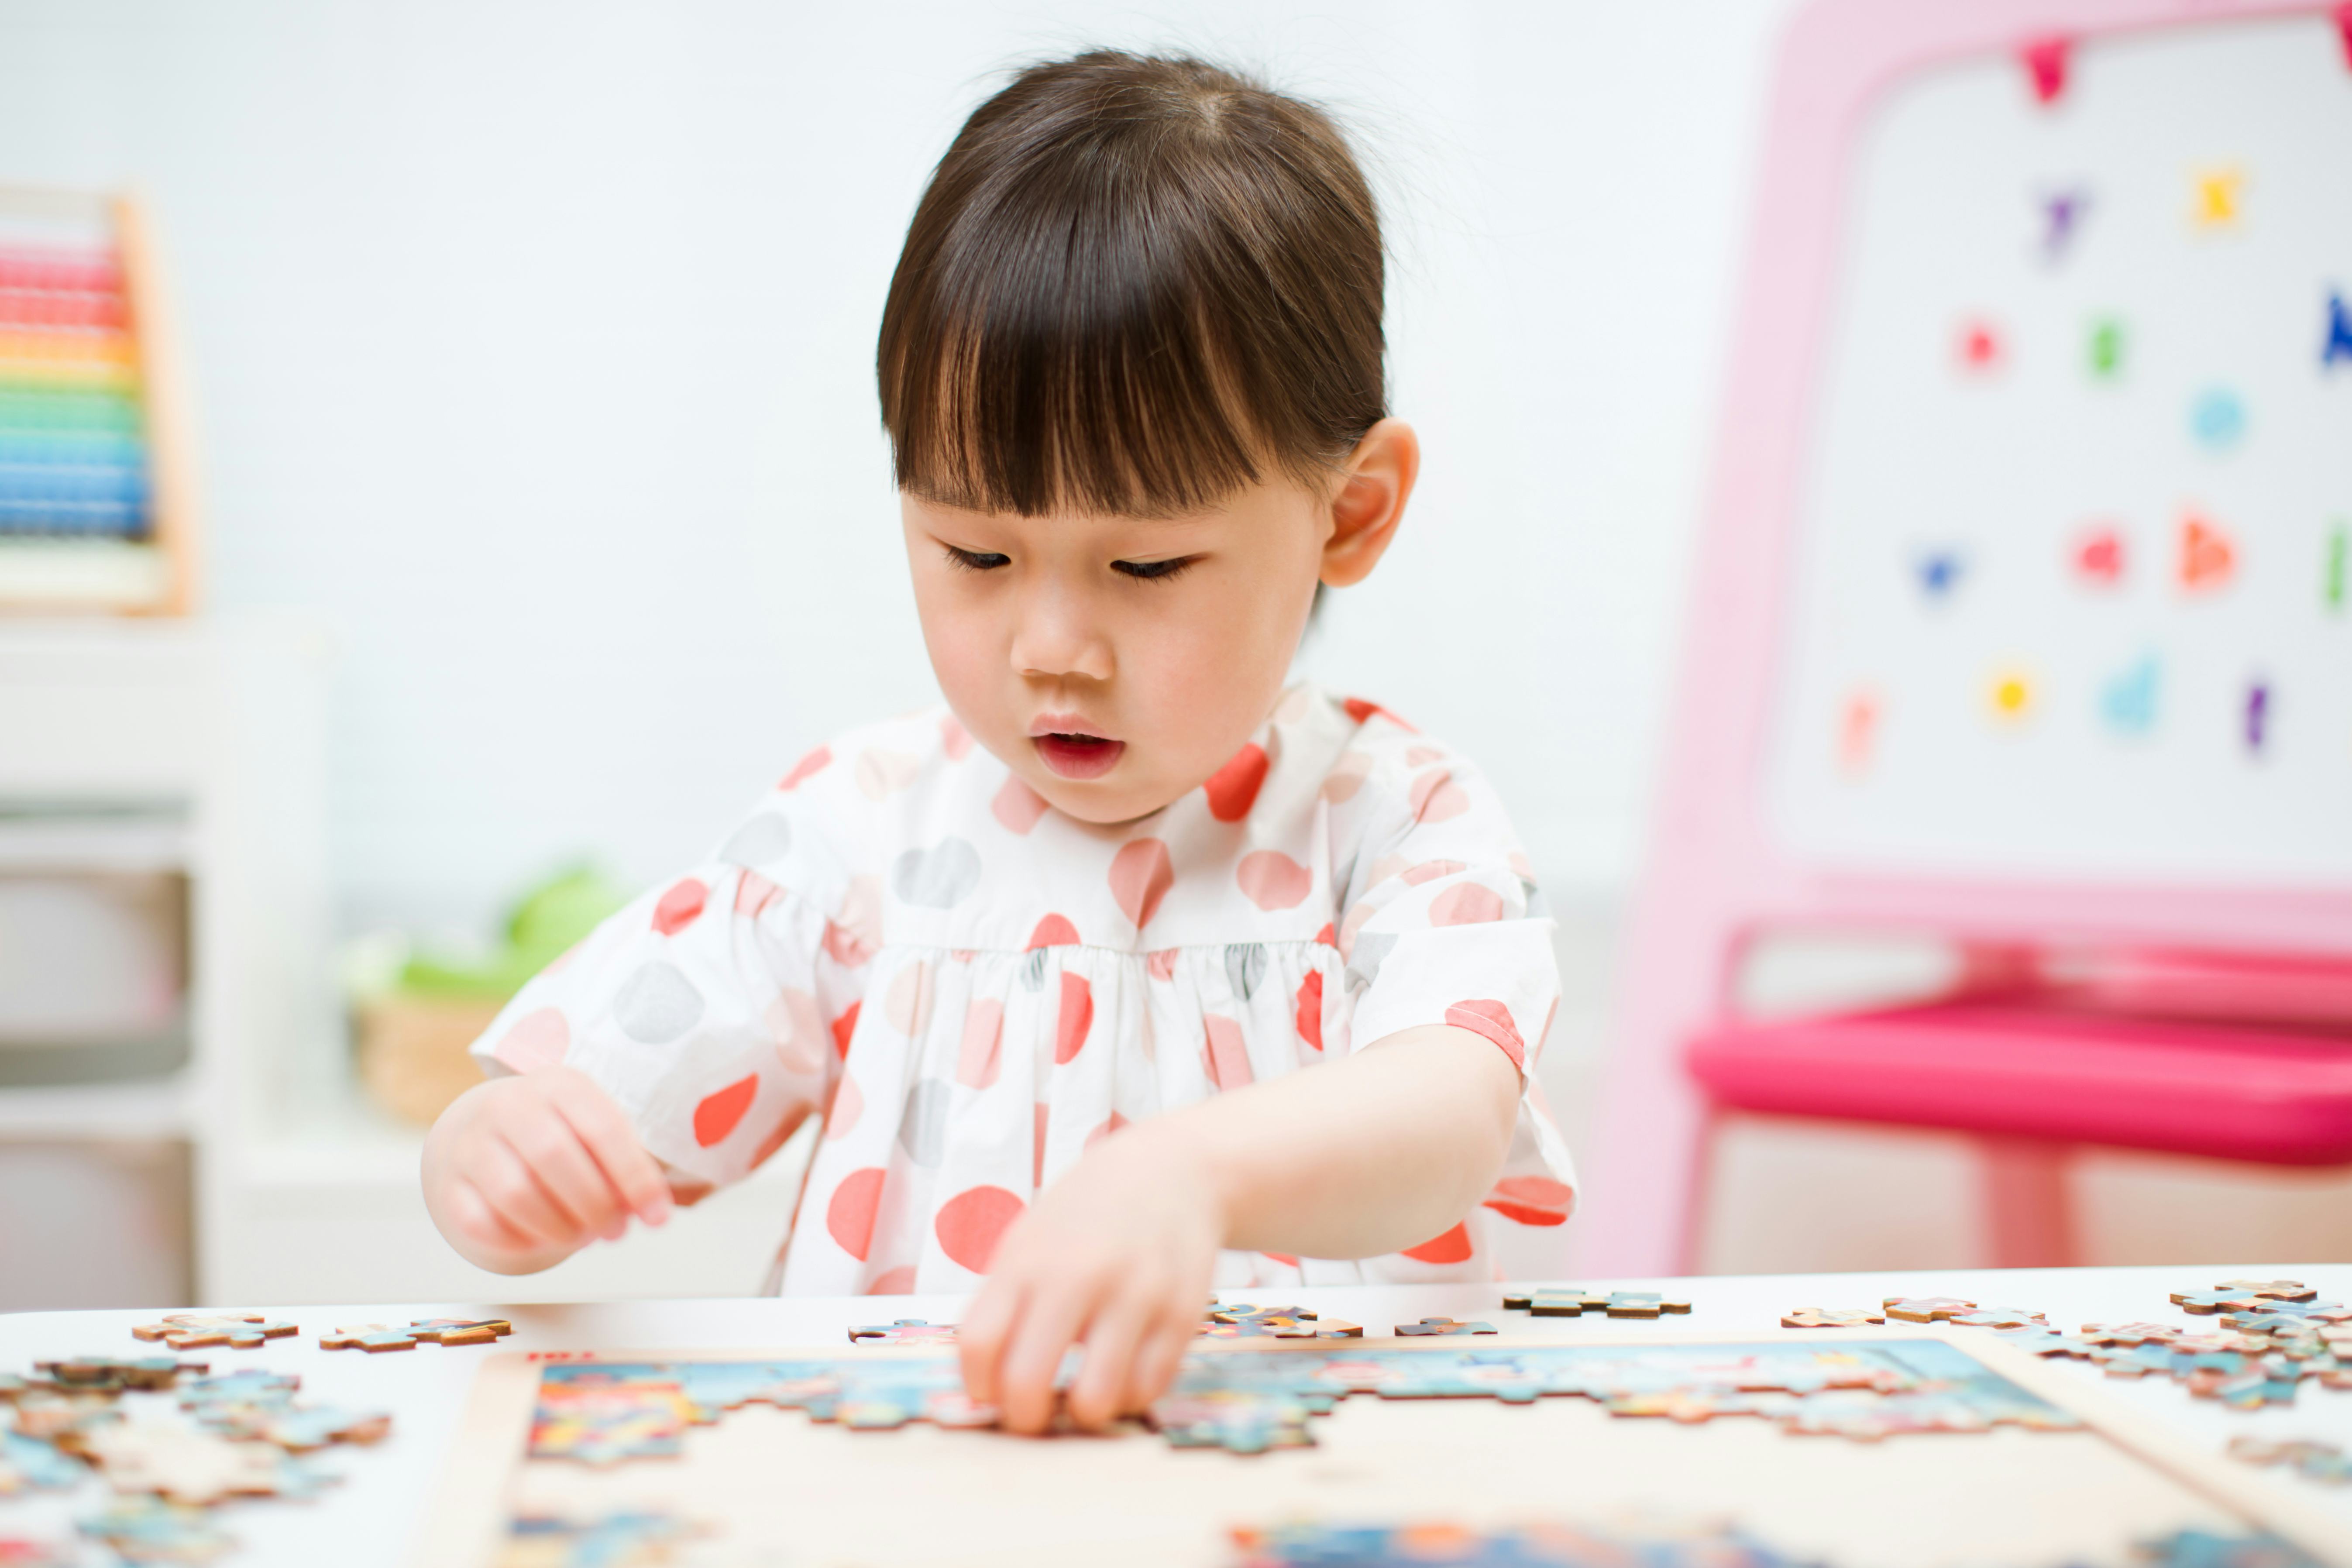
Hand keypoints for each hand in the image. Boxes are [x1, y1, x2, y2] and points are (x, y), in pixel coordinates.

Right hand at [422, 1066, 673, 1271]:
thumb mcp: (597, 1131)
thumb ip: (626, 1165)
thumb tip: (652, 1211)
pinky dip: (516, 1241)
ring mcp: (472, 1142)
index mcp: (559, 1084)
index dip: (634, 1178)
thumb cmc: (564, 1135)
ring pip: (514, 1193)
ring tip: (582, 1237)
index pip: (601, 1129)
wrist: (488, 1130)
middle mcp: (509, 1104)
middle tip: (615, 1232)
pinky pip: (479, 1222)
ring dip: (559, 1228)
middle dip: (594, 1205)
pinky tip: (541, 1242)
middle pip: (554, 1157)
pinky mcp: (450, 1182)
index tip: (658, 1218)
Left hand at [957, 1124, 1224, 1433]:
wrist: (1170, 1170)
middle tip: (1033, 1415)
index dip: (977, 1386)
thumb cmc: (1086, 1216)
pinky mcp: (1181, 1312)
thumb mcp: (1028, 1240)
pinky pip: (1148, 1388)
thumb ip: (1002, 1303)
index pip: (979, 1344)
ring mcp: (1134, 1295)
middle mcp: (1078, 1276)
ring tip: (1083, 1395)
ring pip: (1096, 1400)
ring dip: (1083, 1413)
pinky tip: (1124, 1374)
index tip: (989, 1393)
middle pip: (1028, 1381)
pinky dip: (1130, 1395)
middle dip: (1024, 1418)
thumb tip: (981, 1381)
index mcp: (1028, 1259)